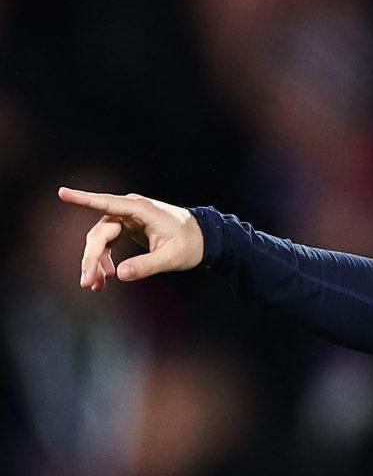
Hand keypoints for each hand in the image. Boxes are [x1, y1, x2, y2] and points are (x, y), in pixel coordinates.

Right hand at [58, 187, 205, 291]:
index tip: (62, 193)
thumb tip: (120, 275)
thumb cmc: (190, 244)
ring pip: (100, 240)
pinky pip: (107, 244)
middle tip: (87, 283)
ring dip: (95, 263)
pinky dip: (104, 261)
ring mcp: (127, 218)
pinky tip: (105, 278)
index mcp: (141, 210)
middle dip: (91, 259)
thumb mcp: (171, 258)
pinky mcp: (127, 228)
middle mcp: (130, 210)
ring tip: (95, 286)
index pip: (107, 203)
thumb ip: (147, 265)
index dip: (84, 199)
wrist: (203, 238)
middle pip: (99, 233)